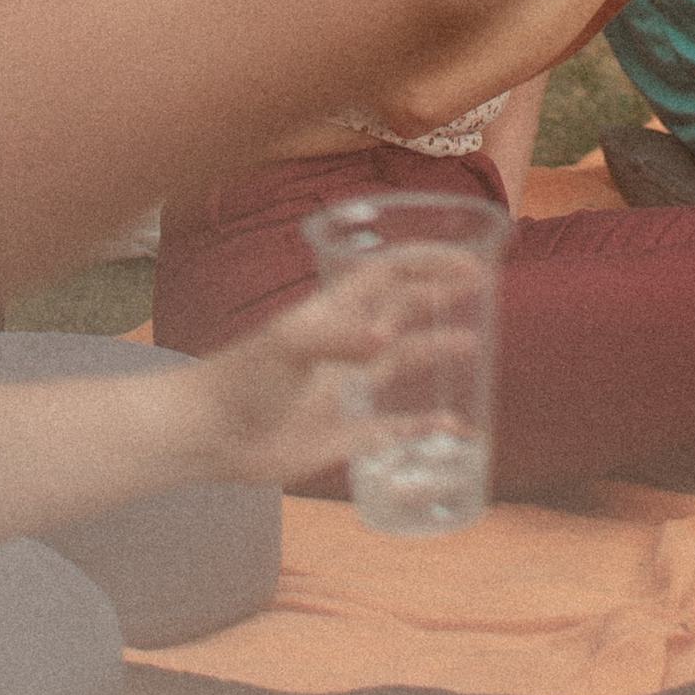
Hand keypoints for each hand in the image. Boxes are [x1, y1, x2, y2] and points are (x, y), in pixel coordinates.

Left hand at [184, 274, 460, 496]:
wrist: (211, 434)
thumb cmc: (241, 379)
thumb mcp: (287, 347)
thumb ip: (337, 340)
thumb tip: (388, 339)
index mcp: (331, 313)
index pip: (386, 274)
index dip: (424, 262)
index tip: (465, 260)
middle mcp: (344, 346)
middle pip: (401, 312)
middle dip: (439, 297)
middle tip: (483, 289)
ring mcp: (346, 388)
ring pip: (403, 364)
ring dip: (437, 353)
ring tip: (475, 346)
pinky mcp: (346, 433)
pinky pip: (395, 428)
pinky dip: (425, 427)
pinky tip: (452, 427)